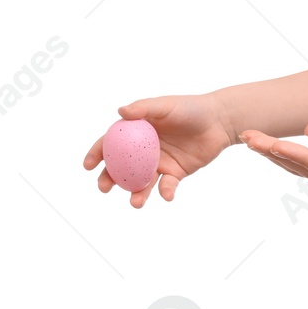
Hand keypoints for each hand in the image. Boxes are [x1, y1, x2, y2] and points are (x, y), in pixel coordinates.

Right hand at [83, 93, 234, 207]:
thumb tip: (120, 112)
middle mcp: (144, 150)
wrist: (219, 121)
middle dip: (110, 179)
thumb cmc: (190, 108)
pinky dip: (166, 192)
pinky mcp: (177, 173)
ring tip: (136, 202)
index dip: (97, 154)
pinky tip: (167, 194)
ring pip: (142, 181)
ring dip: (137, 193)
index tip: (88, 166)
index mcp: (136, 132)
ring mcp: (160, 163)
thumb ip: (143, 108)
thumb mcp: (165, 105)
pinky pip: (167, 186)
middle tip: (104, 188)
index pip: (110, 143)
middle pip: (121, 167)